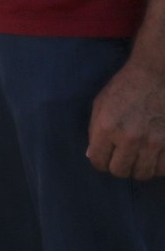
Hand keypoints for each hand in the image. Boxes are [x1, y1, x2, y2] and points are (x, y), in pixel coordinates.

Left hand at [89, 54, 164, 180]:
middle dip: (118, 166)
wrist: (155, 76)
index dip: (99, 162)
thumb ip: (95, 131)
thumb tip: (93, 155)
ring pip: (143, 174)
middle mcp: (129, 138)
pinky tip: (154, 157)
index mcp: (107, 127)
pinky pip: (163, 169)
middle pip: (120, 171)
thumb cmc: (125, 88)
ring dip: (138, 168)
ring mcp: (153, 142)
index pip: (98, 161)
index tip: (104, 158)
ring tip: (138, 157)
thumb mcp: (100, 105)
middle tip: (122, 157)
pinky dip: (158, 166)